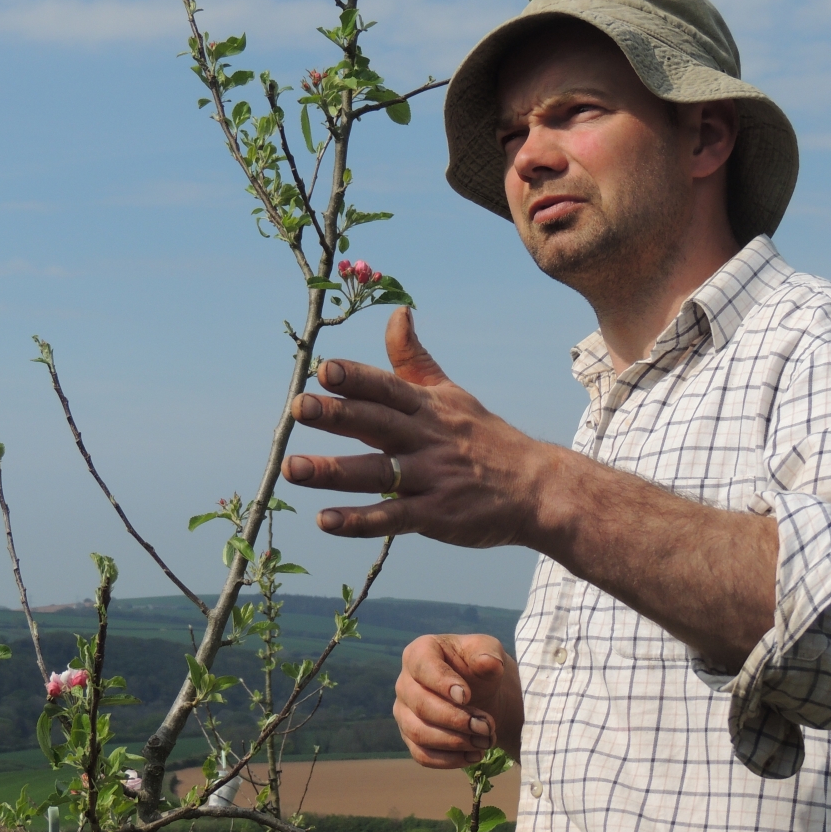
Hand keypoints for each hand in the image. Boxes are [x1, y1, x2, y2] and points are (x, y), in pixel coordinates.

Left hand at [282, 308, 552, 544]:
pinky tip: (325, 521)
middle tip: (298, 407)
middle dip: (338, 414)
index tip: (323, 369)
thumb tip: (397, 311)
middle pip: (379, 423)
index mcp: (428, 407)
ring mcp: (433, 478)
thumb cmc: (486, 438)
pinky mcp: (437, 516)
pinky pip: (394, 518)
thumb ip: (414, 358)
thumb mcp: (451, 394)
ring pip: (379, 472)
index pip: (388, 387)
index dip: (357, 378)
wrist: (538, 489)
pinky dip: (359, 521)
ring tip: (291, 469)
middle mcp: (428, 438)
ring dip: (335, 471)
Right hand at [394, 634, 522, 766]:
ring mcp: (404, 712)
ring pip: (419, 733)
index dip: (442, 683)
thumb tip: (489, 663)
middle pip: (421, 706)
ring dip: (455, 742)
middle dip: (456, 720)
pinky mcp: (411, 737)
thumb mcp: (488, 651)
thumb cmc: (479, 666)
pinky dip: (450, 759)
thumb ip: (488, 655)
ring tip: (485, 740)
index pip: (423, 667)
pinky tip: (475, 755)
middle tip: (486, 725)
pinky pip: (422, 755)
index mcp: (420, 652)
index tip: (466, 696)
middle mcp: (405, 682)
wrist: (482, 692)